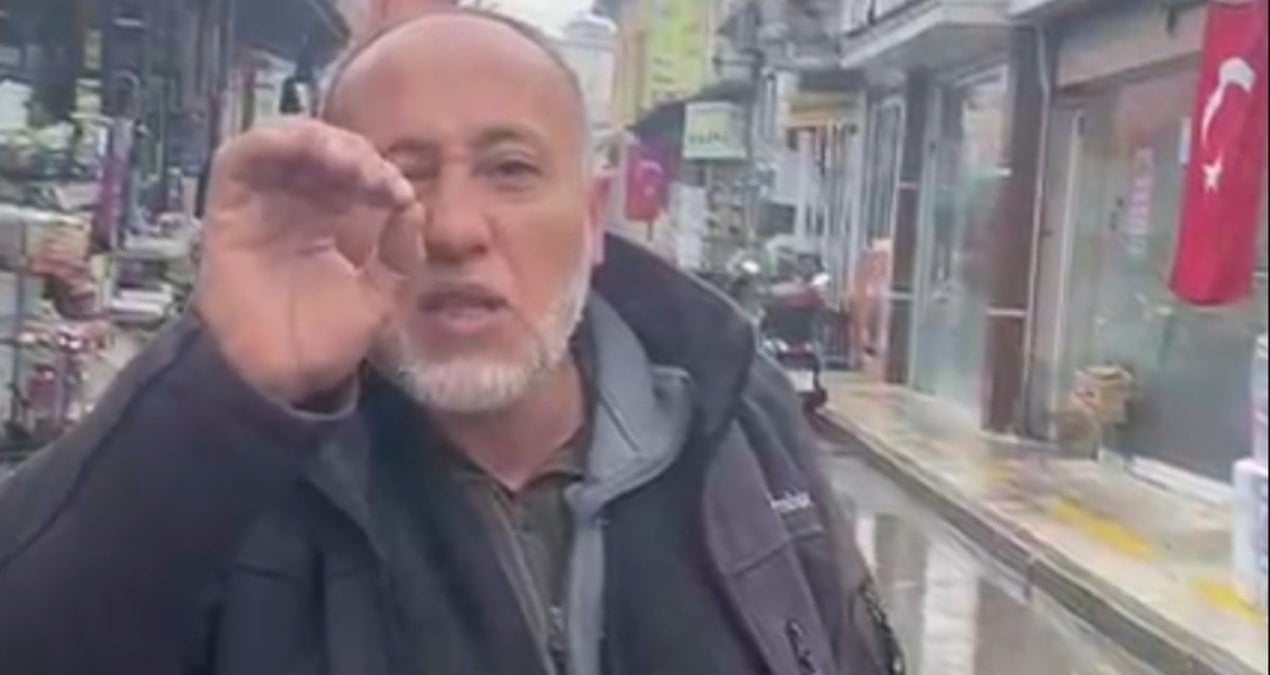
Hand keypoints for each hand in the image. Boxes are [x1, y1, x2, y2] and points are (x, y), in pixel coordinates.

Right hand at [194, 119, 422, 402]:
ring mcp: (262, 201)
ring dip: (319, 141)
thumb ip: (401, 255)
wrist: (281, 376)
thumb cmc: (326, 339)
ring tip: (350, 164)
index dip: (380, 172)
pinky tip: (305, 152)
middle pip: (325, 148)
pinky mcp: (227, 205)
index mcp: (334, 217)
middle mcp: (298, 201)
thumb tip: (414, 207)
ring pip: (286, 141)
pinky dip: (271, 142)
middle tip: (377, 178)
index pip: (357, 172)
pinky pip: (240, 156)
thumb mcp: (381, 296)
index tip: (400, 196)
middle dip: (356, 153)